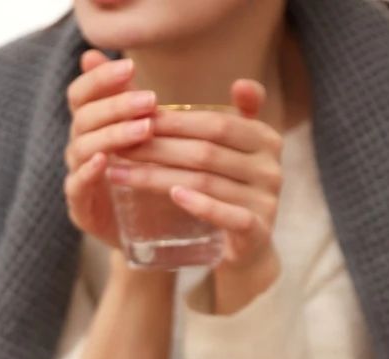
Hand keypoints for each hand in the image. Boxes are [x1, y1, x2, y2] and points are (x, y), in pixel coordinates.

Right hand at [63, 50, 157, 248]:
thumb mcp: (147, 135)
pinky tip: (104, 162)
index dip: (99, 78)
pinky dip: (88, 173)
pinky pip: (77, 186)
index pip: (81, 94)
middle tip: (150, 100)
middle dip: (116, 106)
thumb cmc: (148, 175)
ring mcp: (77, 177)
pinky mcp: (81, 208)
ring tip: (145, 129)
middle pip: (84, 118)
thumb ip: (131, 99)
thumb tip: (109, 58)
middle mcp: (79, 148)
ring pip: (82, 148)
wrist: (149, 231)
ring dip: (113, 135)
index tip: (130, 68)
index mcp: (90, 126)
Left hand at [107, 80, 283, 309]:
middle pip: (206, 151)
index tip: (132, 119)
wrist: (247, 248)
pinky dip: (200, 205)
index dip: (173, 120)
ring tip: (120, 172)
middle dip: (157, 147)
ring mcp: (267, 200)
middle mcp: (270, 167)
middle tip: (118, 145)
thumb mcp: (231, 152)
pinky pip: (228, 215)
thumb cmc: (229, 192)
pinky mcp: (258, 231)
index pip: (215, 123)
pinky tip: (172, 195)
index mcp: (265, 139)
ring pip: (206, 181)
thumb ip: (228, 118)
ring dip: (157, 176)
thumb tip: (236, 80)